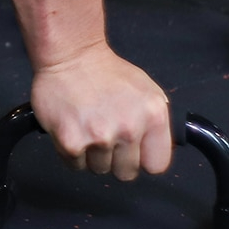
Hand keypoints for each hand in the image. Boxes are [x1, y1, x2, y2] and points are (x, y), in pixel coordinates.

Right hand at [30, 46, 172, 180]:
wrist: (70, 55)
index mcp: (153, 115)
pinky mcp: (72, 142)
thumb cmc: (105, 71)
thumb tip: (158, 148)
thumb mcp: (146, 90)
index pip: (157, 165)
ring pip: (99, 169)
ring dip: (92, 154)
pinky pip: (76, 165)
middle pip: (126, 173)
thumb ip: (156, 122)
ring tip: (88, 125)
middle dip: (115, 159)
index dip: (143, 159)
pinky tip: (74, 128)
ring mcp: (100, 136)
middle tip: (105, 132)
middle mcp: (130, 128)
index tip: (134, 151)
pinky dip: (71, 152)